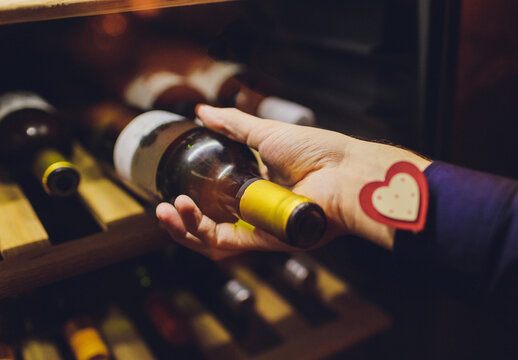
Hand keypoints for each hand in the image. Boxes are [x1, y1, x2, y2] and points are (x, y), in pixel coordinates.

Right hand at [156, 105, 431, 258]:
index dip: (191, 196)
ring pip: (210, 238)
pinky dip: (200, 233)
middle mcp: (253, 209)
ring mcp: (256, 226)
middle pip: (208, 222)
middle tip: (162, 205)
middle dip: (181, 218)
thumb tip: (200, 112)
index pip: (214, 198)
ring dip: (184, 228)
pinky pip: (224, 245)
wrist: (343, 172)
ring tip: (167, 210)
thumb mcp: (264, 132)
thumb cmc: (315, 151)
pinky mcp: (262, 240)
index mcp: (254, 185)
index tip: (173, 185)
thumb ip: (231, 125)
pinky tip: (183, 214)